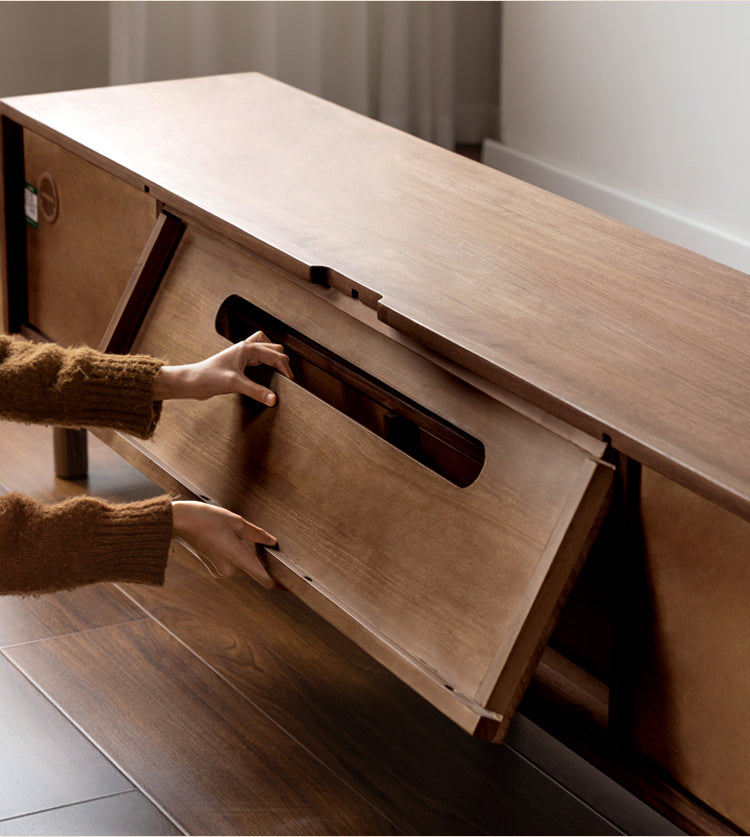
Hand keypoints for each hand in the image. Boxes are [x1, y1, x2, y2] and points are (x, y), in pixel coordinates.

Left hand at [153, 332, 292, 405]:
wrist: (192, 381)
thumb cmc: (208, 377)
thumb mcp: (235, 385)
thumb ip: (256, 391)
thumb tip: (274, 399)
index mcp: (247, 348)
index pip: (275, 355)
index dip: (285, 368)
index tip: (290, 381)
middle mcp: (246, 348)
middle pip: (274, 348)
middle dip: (282, 361)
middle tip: (286, 378)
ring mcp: (242, 354)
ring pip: (267, 349)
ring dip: (275, 358)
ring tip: (279, 372)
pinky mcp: (239, 362)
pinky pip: (259, 357)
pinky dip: (266, 362)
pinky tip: (265, 374)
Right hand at [171, 500, 279, 588]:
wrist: (178, 522)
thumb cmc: (207, 519)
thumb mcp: (237, 522)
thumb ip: (257, 534)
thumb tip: (273, 543)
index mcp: (238, 558)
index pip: (264, 579)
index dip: (278, 584)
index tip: (290, 586)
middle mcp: (230, 569)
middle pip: (253, 567)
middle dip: (260, 557)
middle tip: (266, 542)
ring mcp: (219, 570)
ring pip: (241, 563)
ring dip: (245, 552)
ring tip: (235, 532)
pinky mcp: (212, 566)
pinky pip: (231, 561)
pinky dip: (234, 552)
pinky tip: (226, 536)